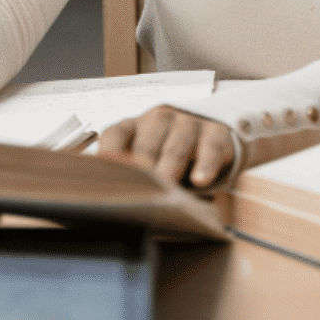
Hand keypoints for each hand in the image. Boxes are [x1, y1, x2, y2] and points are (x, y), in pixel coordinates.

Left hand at [97, 105, 235, 188]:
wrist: (210, 137)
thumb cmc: (168, 153)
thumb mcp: (146, 159)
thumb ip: (129, 174)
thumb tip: (106, 199)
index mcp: (135, 126)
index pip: (116, 134)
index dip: (109, 152)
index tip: (104, 171)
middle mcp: (159, 120)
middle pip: (146, 143)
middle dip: (141, 166)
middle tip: (137, 188)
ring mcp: (188, 124)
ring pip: (177, 146)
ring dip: (170, 167)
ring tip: (166, 189)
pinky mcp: (215, 133)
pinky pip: (210, 148)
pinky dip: (205, 165)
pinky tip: (200, 180)